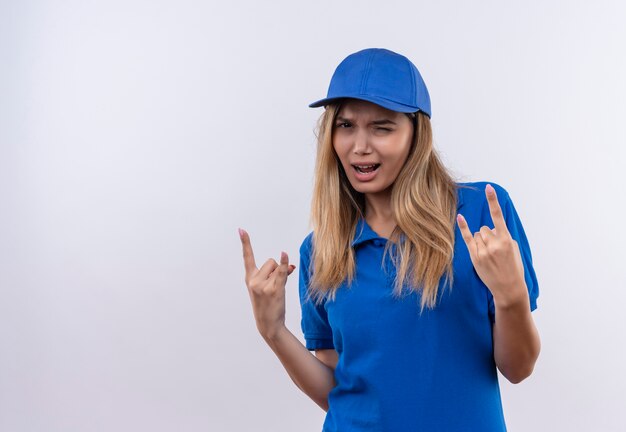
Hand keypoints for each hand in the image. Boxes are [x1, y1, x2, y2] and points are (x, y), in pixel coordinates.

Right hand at [238, 228, 295, 338]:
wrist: (269, 325)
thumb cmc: (269, 305)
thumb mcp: (269, 288)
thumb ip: (277, 273)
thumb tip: (289, 263)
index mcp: (249, 279)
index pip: (247, 257)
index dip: (245, 242)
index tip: (241, 229)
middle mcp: (253, 280)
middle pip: (270, 261)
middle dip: (275, 270)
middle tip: (273, 287)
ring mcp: (262, 285)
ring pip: (276, 267)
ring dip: (281, 275)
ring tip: (276, 292)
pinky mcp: (273, 289)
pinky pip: (281, 271)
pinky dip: (284, 263)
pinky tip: (285, 255)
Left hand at [456, 184, 526, 305]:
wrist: (508, 288)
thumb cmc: (513, 267)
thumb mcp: (514, 249)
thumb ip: (503, 235)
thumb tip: (491, 228)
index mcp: (506, 240)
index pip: (498, 216)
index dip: (493, 201)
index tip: (489, 188)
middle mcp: (494, 244)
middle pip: (485, 228)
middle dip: (489, 235)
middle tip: (495, 250)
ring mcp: (483, 251)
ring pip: (478, 234)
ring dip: (482, 240)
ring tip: (490, 255)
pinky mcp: (475, 257)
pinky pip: (468, 238)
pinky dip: (463, 227)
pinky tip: (460, 217)